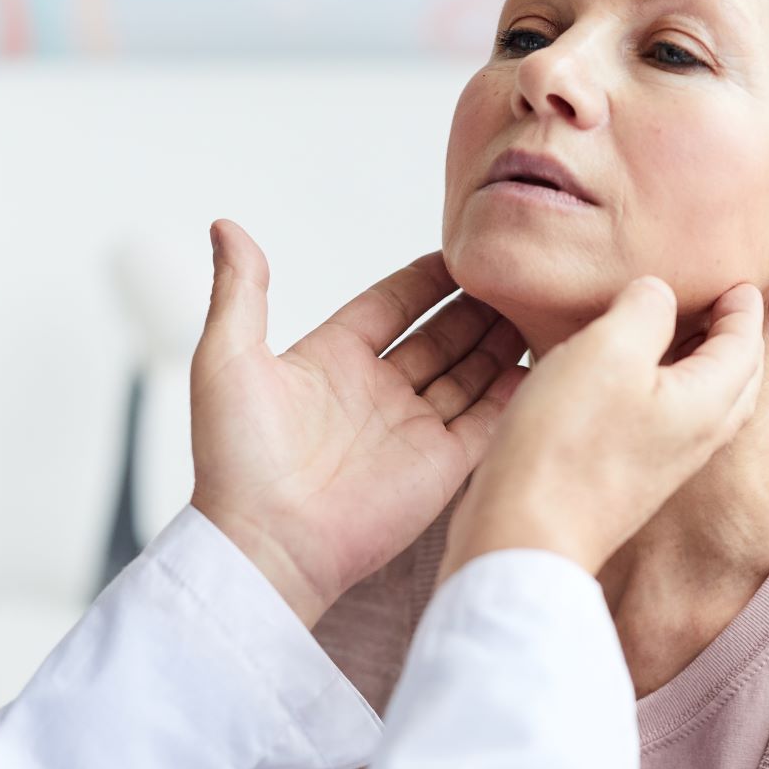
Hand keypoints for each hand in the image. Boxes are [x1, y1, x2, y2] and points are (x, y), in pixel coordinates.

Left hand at [189, 220, 526, 626]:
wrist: (265, 543)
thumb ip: (240, 290)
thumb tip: (225, 225)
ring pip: (469, 372)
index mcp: (330, 360)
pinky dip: (514, 391)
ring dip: (499, 341)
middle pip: (439, 336)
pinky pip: (488, 420)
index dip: (425, 280)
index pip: (390, 305)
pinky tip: (543, 358)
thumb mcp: (226, 358)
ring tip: (539, 304)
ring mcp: (412, 429)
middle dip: (474, 306)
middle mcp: (376, 391)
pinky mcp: (441, 467)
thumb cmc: (236, 457)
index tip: (462, 250)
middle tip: (515, 272)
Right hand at [438, 278, 765, 584]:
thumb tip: (659, 293)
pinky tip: (624, 381)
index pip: (744, 343)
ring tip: (672, 333)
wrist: (525, 535)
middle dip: (732, 337)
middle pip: (735, 378)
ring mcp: (662, 464)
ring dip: (699, 364)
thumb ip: (644, 309)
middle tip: (717, 304)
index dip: (742, 305)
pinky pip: (666, 421)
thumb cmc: (565, 444)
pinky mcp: (628, 479)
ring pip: (702, 402)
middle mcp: (695, 438)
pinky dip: (664, 389)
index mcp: (706, 403)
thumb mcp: (606, 351)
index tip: (735, 279)